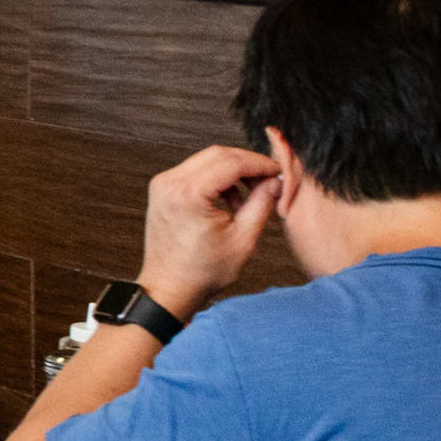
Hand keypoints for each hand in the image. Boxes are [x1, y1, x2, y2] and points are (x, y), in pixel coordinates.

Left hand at [138, 144, 281, 319]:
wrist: (170, 287)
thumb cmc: (201, 271)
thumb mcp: (243, 239)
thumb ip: (262, 203)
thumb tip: (275, 181)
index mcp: (187, 194)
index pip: (231, 161)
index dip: (260, 163)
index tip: (278, 170)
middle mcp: (169, 183)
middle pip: (217, 154)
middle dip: (248, 164)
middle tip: (269, 179)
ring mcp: (163, 184)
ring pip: (206, 160)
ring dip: (233, 171)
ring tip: (250, 196)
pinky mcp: (163, 189)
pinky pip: (195, 172)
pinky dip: (217, 179)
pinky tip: (230, 200)